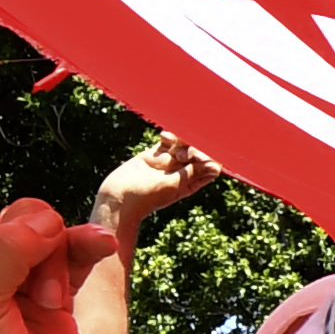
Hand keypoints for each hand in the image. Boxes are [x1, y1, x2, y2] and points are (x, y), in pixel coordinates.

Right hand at [88, 129, 222, 234]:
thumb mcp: (173, 185)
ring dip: (182, 142)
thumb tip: (216, 166)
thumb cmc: (147, 196)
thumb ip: (192, 172)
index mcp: (190, 184)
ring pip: (184, 145)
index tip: (200, 157)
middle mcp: (181, 172)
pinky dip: (170, 137)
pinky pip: (168, 142)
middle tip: (183, 154)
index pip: (209, 168)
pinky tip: (164, 136)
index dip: (210, 159)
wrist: (119, 197)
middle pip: (199, 154)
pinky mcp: (155, 154)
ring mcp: (168, 162)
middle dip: (195, 149)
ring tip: (172, 149)